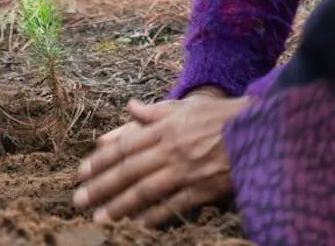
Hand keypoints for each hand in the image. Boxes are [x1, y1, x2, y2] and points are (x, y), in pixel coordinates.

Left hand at [73, 92, 250, 227]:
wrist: (257, 130)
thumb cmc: (219, 118)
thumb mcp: (185, 107)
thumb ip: (155, 112)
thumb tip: (130, 107)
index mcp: (164, 128)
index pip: (124, 146)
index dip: (100, 161)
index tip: (81, 174)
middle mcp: (170, 149)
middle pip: (129, 170)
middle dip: (101, 186)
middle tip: (78, 200)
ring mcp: (185, 169)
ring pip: (145, 189)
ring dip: (120, 205)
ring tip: (100, 218)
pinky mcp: (202, 188)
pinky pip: (173, 204)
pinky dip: (155, 216)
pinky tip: (138, 226)